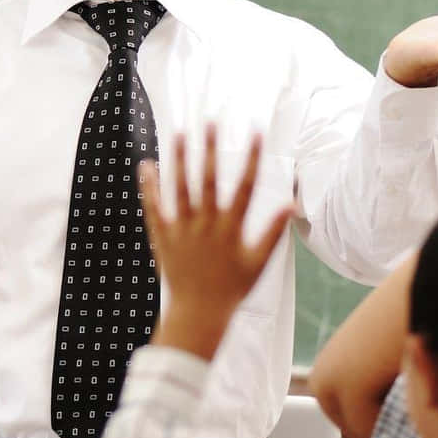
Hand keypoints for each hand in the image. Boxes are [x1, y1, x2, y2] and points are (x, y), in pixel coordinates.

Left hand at [139, 125, 294, 360]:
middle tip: (211, 122)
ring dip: (179, 159)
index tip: (256, 132)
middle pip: (208, 180)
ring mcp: (182, 229)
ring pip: (179, 187)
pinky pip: (154, 207)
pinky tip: (147, 163)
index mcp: (231, 229)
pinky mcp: (163, 236)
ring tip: (179, 133)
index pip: (245, 187)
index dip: (252, 158)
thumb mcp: (258, 263)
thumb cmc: (232, 290)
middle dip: (210, 149)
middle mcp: (206, 225)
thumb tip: (291, 204)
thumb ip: (273, 233)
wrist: (198, 314)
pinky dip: (150, 186)